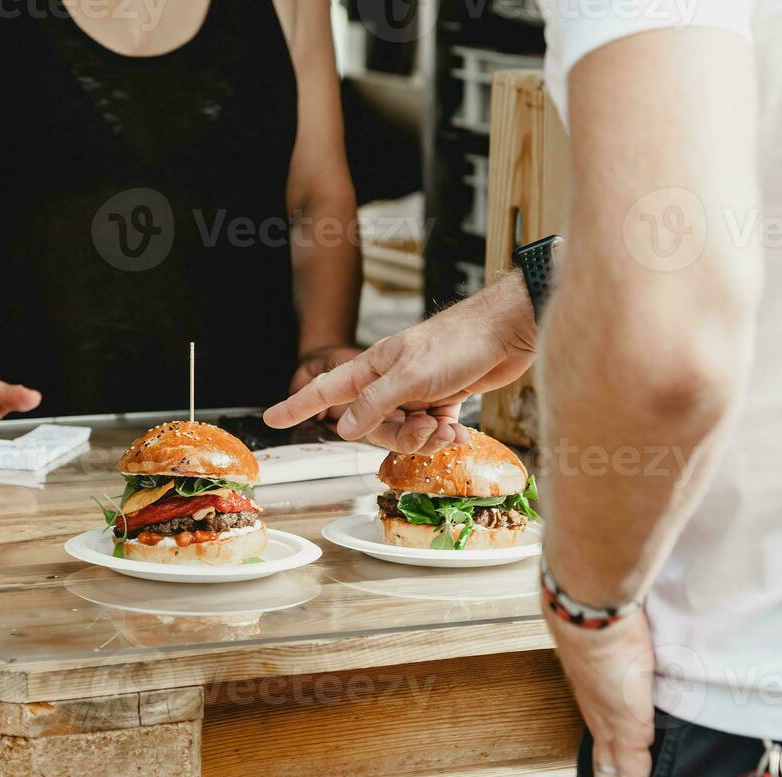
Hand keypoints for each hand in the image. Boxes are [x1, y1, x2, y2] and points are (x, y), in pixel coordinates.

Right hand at [263, 276, 535, 452]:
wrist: (508, 332)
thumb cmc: (458, 343)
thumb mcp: (410, 377)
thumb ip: (375, 404)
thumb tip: (344, 429)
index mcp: (373, 368)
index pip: (326, 390)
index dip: (298, 406)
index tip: (272, 417)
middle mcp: (391, 381)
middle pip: (372, 426)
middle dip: (398, 437)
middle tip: (423, 428)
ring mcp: (417, 392)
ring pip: (405, 433)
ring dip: (425, 439)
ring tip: (446, 427)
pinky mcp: (442, 399)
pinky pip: (429, 430)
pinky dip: (443, 435)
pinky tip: (458, 428)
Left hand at [547, 608, 656, 776]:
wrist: (588, 612)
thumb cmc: (602, 615)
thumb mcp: (616, 640)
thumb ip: (626, 652)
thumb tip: (635, 646)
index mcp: (595, 697)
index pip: (602, 741)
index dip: (606, 765)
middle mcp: (597, 715)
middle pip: (603, 767)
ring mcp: (609, 724)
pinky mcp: (626, 728)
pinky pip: (634, 774)